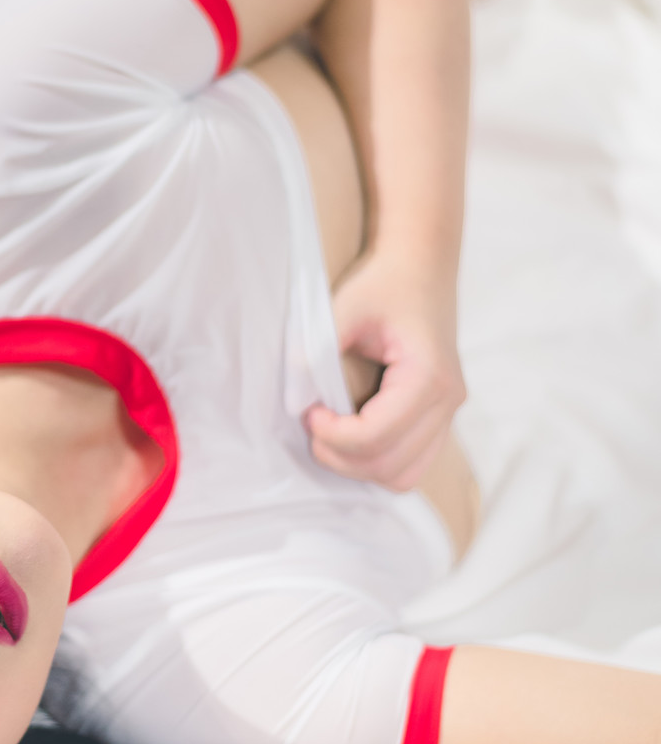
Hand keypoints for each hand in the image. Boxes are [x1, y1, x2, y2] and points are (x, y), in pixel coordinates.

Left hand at [303, 255, 464, 490]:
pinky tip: (352, 435)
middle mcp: (448, 401)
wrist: (420, 268)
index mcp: (429, 376)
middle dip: (342, 456)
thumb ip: (317, 348)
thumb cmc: (384, 284)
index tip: (308, 411)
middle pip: (390, 465)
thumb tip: (294, 394)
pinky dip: (378, 462)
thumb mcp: (345, 307)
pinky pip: (412, 463)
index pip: (376, 436)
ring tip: (331, 436)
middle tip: (313, 425)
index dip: (333, 435)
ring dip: (360, 467)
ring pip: (404, 475)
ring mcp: (449, 413)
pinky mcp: (440, 417)